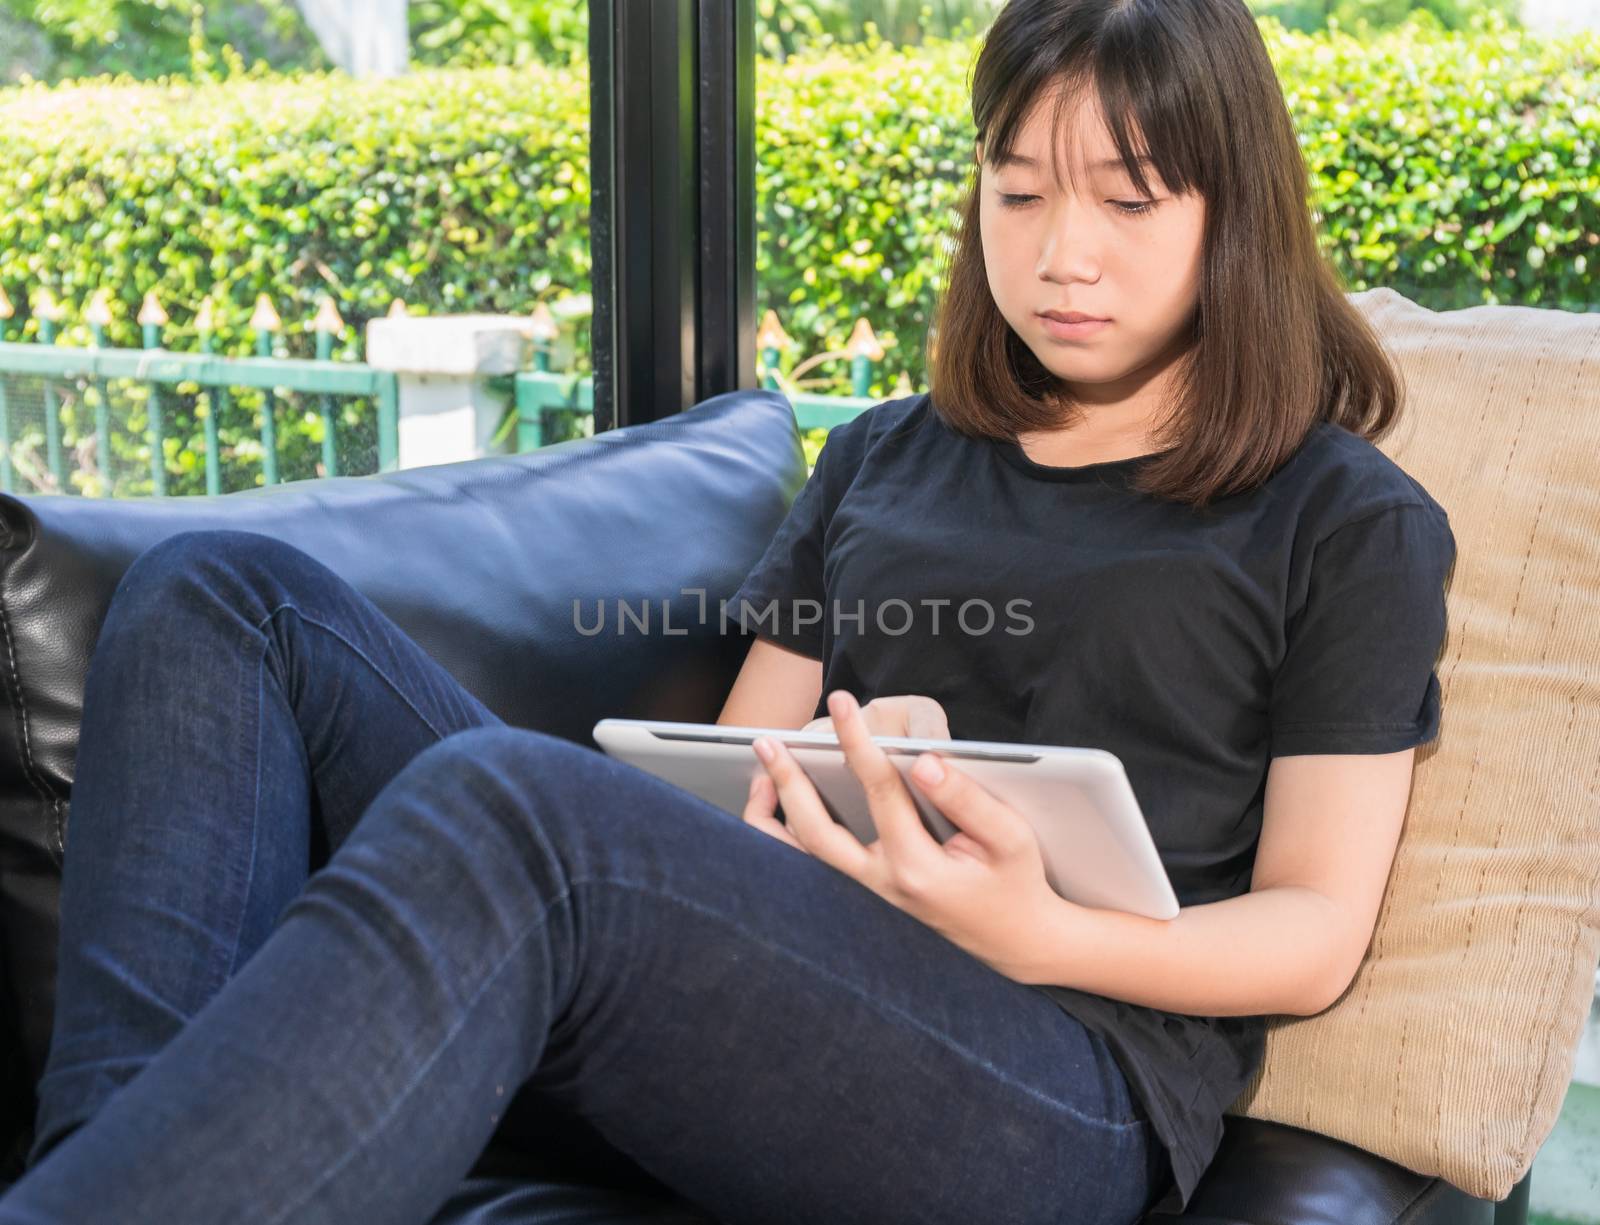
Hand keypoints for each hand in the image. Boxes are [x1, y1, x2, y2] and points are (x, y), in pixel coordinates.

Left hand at [742, 688, 1061, 981]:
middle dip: (788, 780)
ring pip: (799, 862)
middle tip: (766, 740)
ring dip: (771, 818)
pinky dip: (782, 845)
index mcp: (918, 867)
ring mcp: (866, 901)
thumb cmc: (1015, 883)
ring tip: (758, 776)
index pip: (879, 790)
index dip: (858, 741)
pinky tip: (776, 813)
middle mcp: (880, 887)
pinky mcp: (862, 905)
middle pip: (817, 831)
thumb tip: (921, 761)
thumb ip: (966, 798)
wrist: (1016, 942)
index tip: (843, 703)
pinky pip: (807, 876)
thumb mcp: (1011, 838)